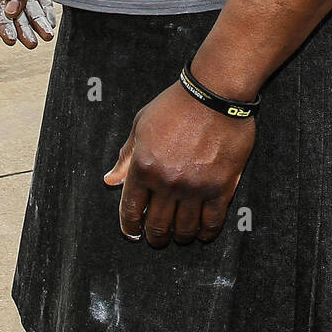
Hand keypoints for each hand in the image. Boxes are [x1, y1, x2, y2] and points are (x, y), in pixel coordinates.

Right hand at [0, 0, 54, 46]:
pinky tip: (51, 21)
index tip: (10, 40)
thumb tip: (11, 13)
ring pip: (29, 0)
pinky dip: (46, 6)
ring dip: (36, 18)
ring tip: (45, 38)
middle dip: (22, 24)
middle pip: (14, 3)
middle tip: (30, 45)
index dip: (3, 21)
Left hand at [104, 83, 255, 246]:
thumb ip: (126, 156)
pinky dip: (206, 233)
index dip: (130, 227)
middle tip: (157, 238)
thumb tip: (110, 181)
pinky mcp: (221, 187)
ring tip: (180, 235)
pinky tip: (202, 233)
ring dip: (179, 237)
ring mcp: (194, 187)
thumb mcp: (141, 125)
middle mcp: (167, 182)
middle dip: (154, 237)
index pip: (130, 210)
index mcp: (143, 166)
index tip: (133, 233)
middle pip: (157, 225)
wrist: (215, 93)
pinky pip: (212, 222)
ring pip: (184, 229)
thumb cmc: (176, 105)